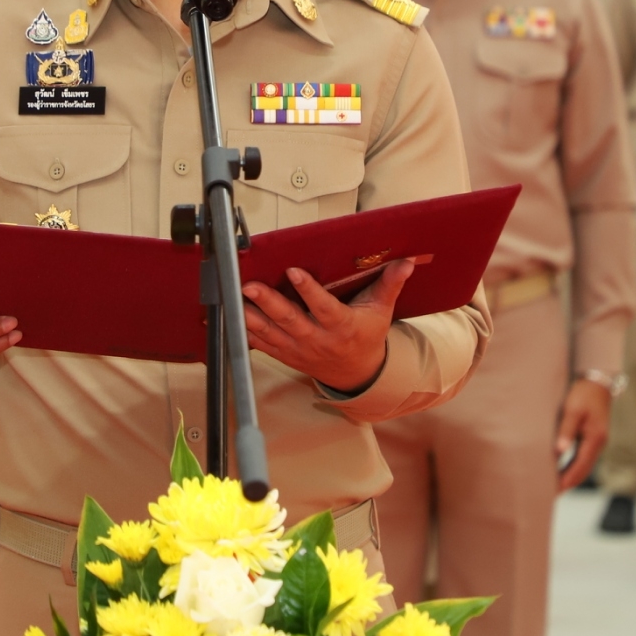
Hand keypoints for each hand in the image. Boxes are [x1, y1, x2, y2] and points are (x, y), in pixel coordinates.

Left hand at [241, 261, 411, 394]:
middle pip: (291, 321)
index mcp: (341, 327)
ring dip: (250, 318)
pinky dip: (245, 333)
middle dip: (269, 303)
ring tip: (234, 301)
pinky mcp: (286, 355)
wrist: (356, 374)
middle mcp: (318, 340)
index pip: (324, 308)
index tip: (294, 271)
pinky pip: (262, 345)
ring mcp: (299, 350)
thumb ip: (389, 285)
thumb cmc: (367, 337)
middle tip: (250, 286)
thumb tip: (406, 261)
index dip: (309, 291)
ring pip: (271, 334)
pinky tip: (229, 320)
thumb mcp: (381, 311)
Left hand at [554, 378, 611, 492]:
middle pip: (582, 471)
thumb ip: (565, 431)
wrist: (596, 383)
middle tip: (549, 495)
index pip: (579, 467)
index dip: (565, 481)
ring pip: (583, 467)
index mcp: (595, 439)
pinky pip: (582, 460)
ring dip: (569, 477)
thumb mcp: (572, 411)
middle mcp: (598, 445)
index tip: (553, 491)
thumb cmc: (583, 395)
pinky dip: (571, 468)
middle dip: (567, 484)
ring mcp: (596, 443)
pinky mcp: (592, 440)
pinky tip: (560, 471)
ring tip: (552, 487)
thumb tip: (559, 452)